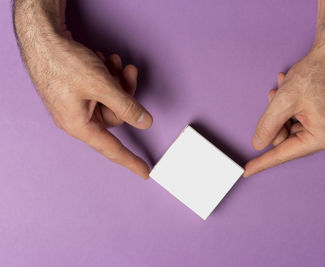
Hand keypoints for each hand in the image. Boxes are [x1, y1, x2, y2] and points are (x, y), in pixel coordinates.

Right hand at [17, 32, 151, 178]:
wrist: (42, 38)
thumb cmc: (64, 62)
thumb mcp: (102, 85)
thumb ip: (126, 106)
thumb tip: (145, 123)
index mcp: (80, 125)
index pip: (112, 148)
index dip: (130, 160)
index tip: (145, 172)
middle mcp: (77, 119)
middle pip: (116, 116)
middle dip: (126, 91)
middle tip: (128, 70)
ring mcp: (76, 106)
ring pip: (110, 101)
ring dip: (116, 80)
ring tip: (112, 61)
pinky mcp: (76, 93)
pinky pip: (100, 92)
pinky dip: (106, 77)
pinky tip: (103, 61)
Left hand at [244, 48, 324, 176]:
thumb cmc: (317, 72)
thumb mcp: (284, 101)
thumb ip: (268, 126)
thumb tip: (258, 144)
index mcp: (322, 137)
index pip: (284, 154)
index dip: (262, 162)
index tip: (247, 171)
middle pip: (287, 139)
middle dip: (275, 119)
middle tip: (273, 97)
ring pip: (291, 128)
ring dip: (281, 110)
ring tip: (283, 88)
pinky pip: (300, 121)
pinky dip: (290, 107)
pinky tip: (288, 87)